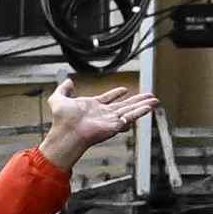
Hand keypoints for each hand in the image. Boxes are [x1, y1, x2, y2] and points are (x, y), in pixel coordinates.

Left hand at [34, 76, 153, 170]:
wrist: (66, 132)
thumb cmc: (61, 121)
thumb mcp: (58, 99)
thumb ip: (62, 90)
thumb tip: (67, 81)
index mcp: (92, 107)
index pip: (107, 99)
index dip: (115, 94)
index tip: (124, 89)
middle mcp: (103, 114)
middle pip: (124, 105)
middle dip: (137, 100)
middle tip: (148, 95)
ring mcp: (110, 120)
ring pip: (131, 110)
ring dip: (143, 105)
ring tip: (155, 100)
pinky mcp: (115, 125)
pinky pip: (131, 117)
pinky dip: (141, 111)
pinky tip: (150, 107)